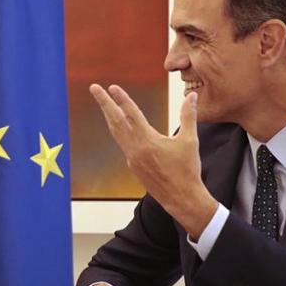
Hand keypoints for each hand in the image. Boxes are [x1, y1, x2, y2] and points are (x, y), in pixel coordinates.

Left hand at [89, 85, 217, 235]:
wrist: (182, 198)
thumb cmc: (188, 170)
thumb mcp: (190, 140)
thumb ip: (188, 115)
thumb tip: (191, 96)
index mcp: (148, 141)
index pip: (131, 114)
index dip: (121, 98)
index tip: (112, 87)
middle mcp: (135, 149)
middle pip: (115, 121)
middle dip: (104, 103)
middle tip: (94, 88)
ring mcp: (132, 159)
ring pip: (116, 133)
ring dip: (109, 116)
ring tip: (104, 104)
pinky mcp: (133, 167)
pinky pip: (123, 144)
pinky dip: (118, 131)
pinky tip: (119, 126)